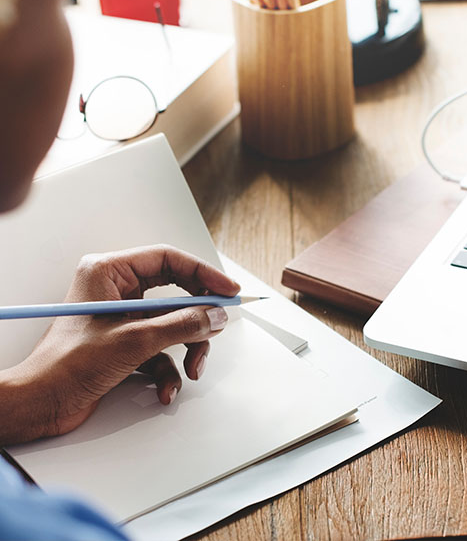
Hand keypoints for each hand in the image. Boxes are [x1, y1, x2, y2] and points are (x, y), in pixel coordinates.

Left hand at [0, 245, 239, 444]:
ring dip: (187, 348)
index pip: (168, 259)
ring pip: (172, 322)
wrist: (41, 405)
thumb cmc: (66, 366)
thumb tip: (214, 316)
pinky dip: (168, 369)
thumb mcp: (133, 341)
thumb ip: (181, 325)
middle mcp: (117, 290)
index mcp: (109, 272)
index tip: (227, 290)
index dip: (203, 273)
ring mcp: (123, 317)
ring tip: (192, 368)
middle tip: (218, 325)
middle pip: (175, 292)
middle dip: (197, 316)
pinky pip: (161, 347)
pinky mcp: (126, 341)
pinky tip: (165, 389)